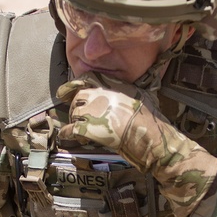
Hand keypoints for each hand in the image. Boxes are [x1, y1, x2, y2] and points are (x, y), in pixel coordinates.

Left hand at [58, 73, 216, 216]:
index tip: (64, 91)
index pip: (86, 79)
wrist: (151, 137)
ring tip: (82, 130)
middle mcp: (100, 94)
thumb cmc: (152, 120)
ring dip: (75, 121)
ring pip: (73, 113)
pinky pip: (70, 130)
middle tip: (82, 118)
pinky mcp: (87, 128)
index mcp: (113, 84)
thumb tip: (126, 90)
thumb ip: (129, 90)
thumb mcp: (143, 95)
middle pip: (78, 97)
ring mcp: (92, 110)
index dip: (73, 85)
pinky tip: (69, 138)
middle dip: (77, 107)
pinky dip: (67, 135)